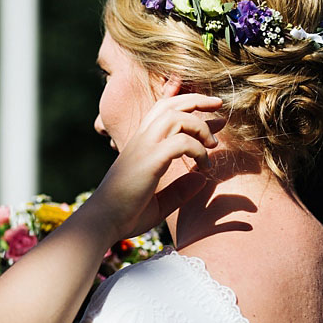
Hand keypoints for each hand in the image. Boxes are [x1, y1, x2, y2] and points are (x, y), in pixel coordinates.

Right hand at [89, 89, 223, 239]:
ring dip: (200, 126)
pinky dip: (198, 149)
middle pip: (170, 104)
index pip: (161, 111)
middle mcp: (140, 140)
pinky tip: (205, 166)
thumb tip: (202, 179)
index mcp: (140, 145)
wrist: (102, 222)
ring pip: (176, 116)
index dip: (187, 104)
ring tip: (213, 144)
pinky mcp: (149, 160)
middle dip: (197, 100)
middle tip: (219, 105)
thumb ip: (179, 191)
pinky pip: (181, 141)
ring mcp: (143, 147)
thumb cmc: (124, 215)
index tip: (212, 114)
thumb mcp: (159, 203)